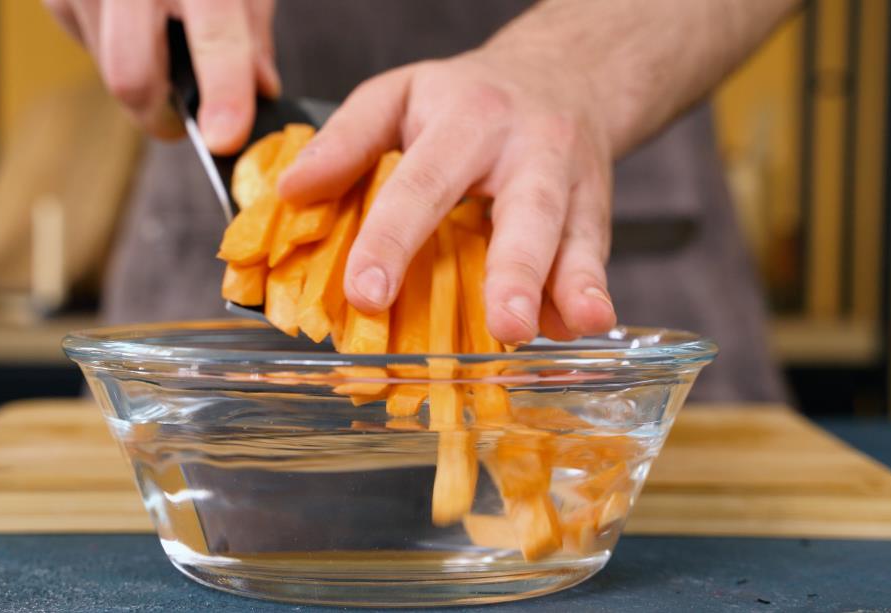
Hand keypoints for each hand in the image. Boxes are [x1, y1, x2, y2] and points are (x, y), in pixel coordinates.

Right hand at [44, 0, 278, 152]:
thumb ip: (252, 32)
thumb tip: (259, 90)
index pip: (215, 33)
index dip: (223, 92)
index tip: (224, 138)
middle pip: (131, 76)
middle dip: (161, 116)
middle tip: (186, 123)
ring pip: (107, 70)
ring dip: (142, 77)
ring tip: (161, 37)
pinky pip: (85, 44)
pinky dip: (114, 46)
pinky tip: (131, 14)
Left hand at [278, 46, 615, 344]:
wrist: (565, 72)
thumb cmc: (467, 97)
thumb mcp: (400, 94)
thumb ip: (348, 139)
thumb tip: (292, 190)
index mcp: (468, 118)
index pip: (425, 183)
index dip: (394, 239)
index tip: (366, 292)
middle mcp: (529, 148)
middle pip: (527, 210)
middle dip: (516, 271)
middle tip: (504, 325)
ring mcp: (573, 181)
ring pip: (576, 235)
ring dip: (573, 285)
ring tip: (569, 326)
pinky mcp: (597, 211)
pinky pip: (595, 255)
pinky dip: (588, 293)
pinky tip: (577, 326)